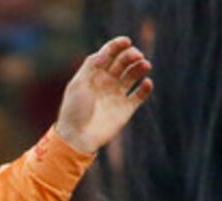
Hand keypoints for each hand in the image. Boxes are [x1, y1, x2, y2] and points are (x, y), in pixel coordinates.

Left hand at [55, 36, 152, 155]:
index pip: (108, 54)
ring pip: (132, 76)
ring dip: (140, 68)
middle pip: (122, 62)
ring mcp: (117, 95)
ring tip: (146, 65)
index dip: (117, 46)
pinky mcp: (126, 109)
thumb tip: (105, 52)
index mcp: (94, 73)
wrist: (78, 137)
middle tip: (137, 56)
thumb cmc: (74, 110)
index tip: (127, 41)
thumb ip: (91, 65)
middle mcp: (107, 82)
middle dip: (130, 56)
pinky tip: (147, 83)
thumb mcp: (78, 83)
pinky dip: (145, 88)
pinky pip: (139, 96)